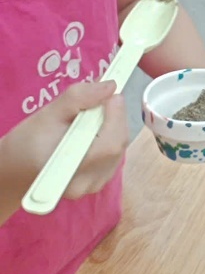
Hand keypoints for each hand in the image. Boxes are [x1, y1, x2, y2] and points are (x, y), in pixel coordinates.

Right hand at [3, 79, 126, 201]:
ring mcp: (94, 186)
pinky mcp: (99, 183)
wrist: (17, 169)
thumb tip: (110, 86)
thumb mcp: (46, 115)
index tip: (112, 93)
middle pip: (117, 145)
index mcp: (68, 169)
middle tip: (103, 100)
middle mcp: (86, 183)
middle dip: (115, 117)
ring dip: (113, 126)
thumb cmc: (26, 143)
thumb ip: (78, 98)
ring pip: (119, 148)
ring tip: (93, 116)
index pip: (109, 144)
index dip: (116, 116)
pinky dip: (110, 137)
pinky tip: (93, 132)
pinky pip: (115, 155)